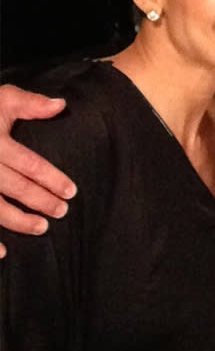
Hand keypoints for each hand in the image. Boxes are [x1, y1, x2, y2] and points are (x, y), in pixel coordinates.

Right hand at [0, 85, 75, 257]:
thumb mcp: (1, 98)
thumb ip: (30, 103)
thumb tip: (61, 105)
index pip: (29, 164)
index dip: (52, 179)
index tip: (71, 191)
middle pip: (14, 187)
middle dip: (41, 201)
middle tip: (62, 212)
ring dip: (17, 221)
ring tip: (41, 228)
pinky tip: (3, 252)